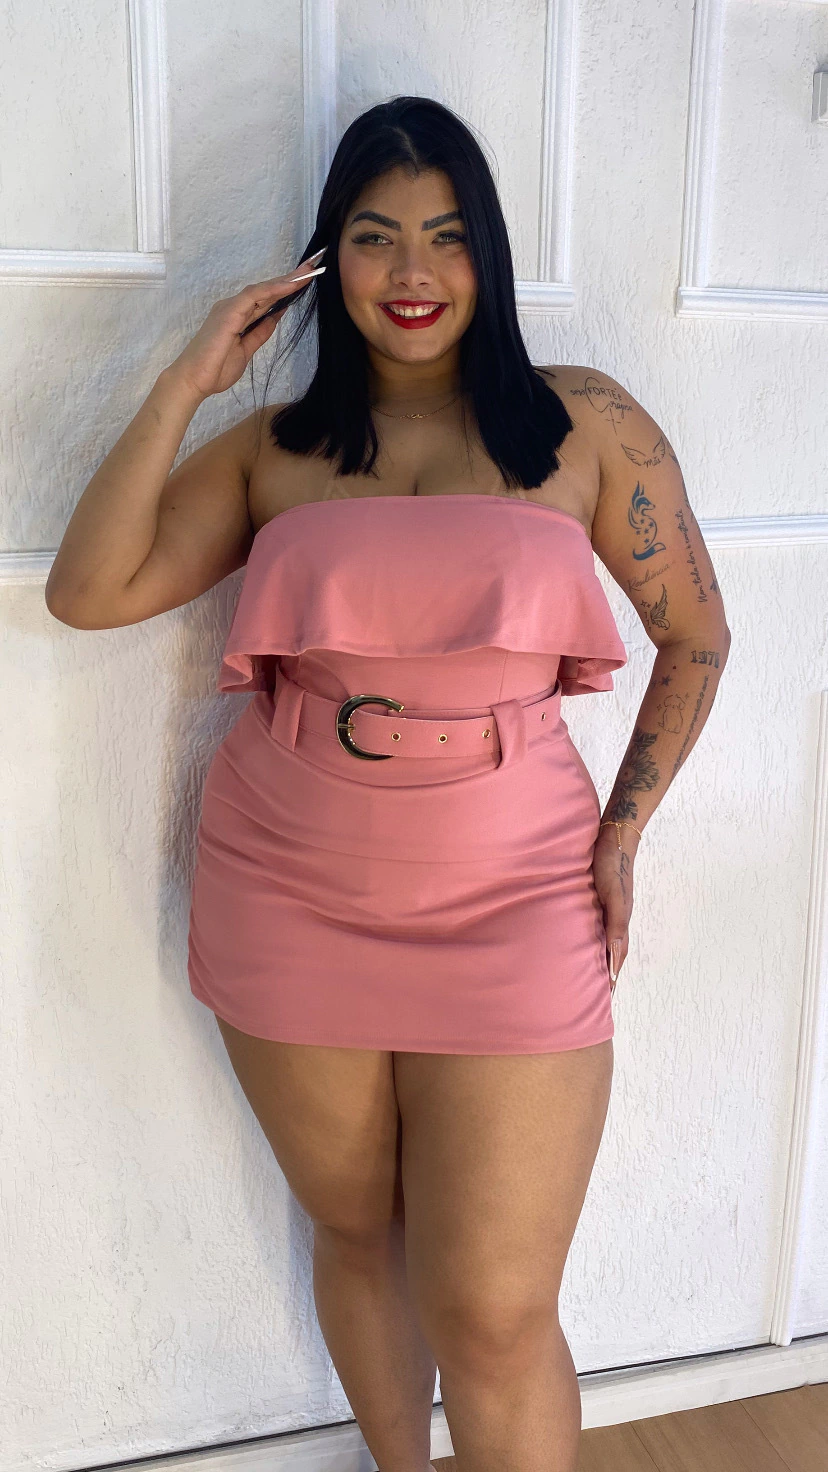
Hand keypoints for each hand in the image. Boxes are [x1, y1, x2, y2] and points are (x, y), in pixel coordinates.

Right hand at [165, 248, 326, 399]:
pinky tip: (291, 285)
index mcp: (237, 316)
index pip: (266, 299)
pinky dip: (273, 289)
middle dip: (290, 278)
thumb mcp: (246, 350)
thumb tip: (275, 317)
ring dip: (286, 280)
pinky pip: (254, 296)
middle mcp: (233, 307)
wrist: (193, 380)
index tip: (306, 282)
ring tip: (308, 272)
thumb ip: (260, 333)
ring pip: (262, 289)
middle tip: (312, 267)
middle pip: (266, 290)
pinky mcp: (229, 312)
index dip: (286, 290)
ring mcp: (230, 307)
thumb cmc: (215, 369)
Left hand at [592, 821, 639, 990]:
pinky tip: (581, 939)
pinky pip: (596, 924)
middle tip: (596, 994)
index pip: (617, 957)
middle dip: (606, 972)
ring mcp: (609, 908)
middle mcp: (616, 917)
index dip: (612, 976)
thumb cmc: (611, 864)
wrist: (613, 835)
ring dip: (599, 956)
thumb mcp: (613, 895)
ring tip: (588, 973)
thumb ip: (616, 924)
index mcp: (620, 921)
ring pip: (604, 939)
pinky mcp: (600, 897)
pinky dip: (592, 937)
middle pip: (612, 951)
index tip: (607, 998)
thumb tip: (615, 957)